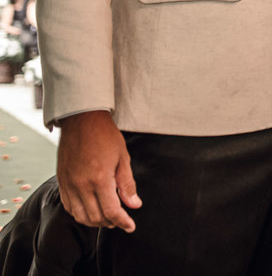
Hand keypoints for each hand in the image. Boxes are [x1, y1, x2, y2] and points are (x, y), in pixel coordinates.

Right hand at [56, 111, 141, 231]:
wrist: (82, 121)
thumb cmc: (105, 136)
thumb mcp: (123, 158)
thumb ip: (127, 184)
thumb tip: (134, 205)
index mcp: (99, 179)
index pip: (111, 211)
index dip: (123, 222)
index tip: (131, 227)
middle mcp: (81, 185)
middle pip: (95, 217)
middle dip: (110, 223)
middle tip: (121, 221)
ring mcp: (69, 184)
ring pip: (80, 215)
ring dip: (94, 221)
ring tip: (108, 218)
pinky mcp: (62, 182)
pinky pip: (68, 206)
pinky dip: (80, 213)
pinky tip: (90, 210)